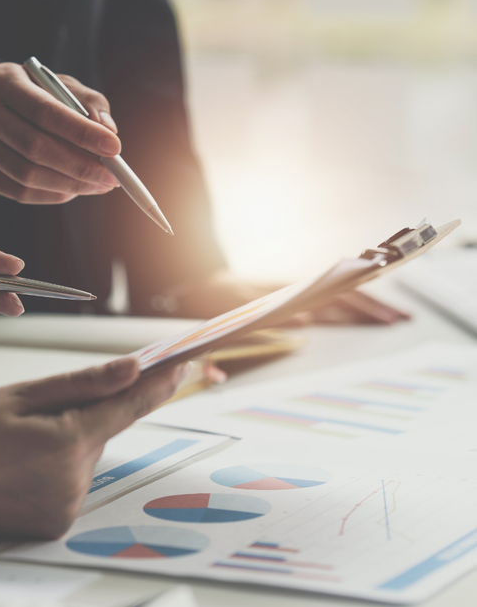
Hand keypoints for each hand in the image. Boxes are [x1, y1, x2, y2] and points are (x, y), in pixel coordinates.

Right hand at [0, 63, 121, 203]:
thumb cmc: (34, 93)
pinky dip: (53, 195)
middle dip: (80, 166)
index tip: (114, 147)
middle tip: (112, 176)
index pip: (45, 111)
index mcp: (3, 82)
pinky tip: (75, 190)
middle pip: (34, 147)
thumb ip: (88, 101)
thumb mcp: (60, 84)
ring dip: (70, 185)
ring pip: (26, 175)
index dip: (82, 133)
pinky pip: (20, 193)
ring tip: (99, 184)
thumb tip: (109, 130)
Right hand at [0, 357, 188, 538]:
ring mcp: (65, 506)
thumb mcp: (21, 394)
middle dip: (84, 412)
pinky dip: (59, 465)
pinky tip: (23, 462)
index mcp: (67, 441)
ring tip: (21, 440)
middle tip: (41, 410)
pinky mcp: (55, 522)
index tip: (182, 363)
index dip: (159, 383)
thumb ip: (83, 383)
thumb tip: (132, 369)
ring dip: (68, 440)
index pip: (131, 405)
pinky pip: (73, 480)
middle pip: (102, 429)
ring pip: (87, 454)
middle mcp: (74, 480)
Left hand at [159, 269, 409, 324]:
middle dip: (375, 307)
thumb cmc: (218, 294)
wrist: (203, 282)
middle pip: (345, 298)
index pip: (334, 297)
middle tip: (403, 319)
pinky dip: (349, 310)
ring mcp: (298, 297)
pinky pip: (327, 305)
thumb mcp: (235, 306)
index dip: (360, 305)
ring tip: (396, 318)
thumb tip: (304, 324)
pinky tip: (365, 316)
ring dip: (368, 308)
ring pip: (340, 301)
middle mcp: (298, 292)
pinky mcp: (293, 302)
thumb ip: (265, 317)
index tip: (383, 314)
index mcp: (289, 291)